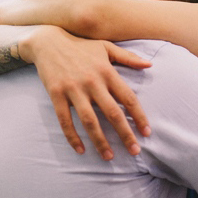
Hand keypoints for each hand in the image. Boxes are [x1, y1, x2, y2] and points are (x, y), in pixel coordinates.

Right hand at [20, 26, 151, 159]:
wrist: (48, 41)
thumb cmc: (81, 46)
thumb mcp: (106, 47)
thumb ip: (128, 57)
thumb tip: (150, 64)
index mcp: (106, 71)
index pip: (128, 97)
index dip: (139, 116)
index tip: (147, 133)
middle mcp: (92, 81)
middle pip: (112, 113)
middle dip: (125, 134)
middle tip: (135, 151)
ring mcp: (73, 89)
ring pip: (89, 121)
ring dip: (100, 141)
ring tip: (109, 156)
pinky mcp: (56, 95)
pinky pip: (65, 120)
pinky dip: (72, 136)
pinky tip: (80, 149)